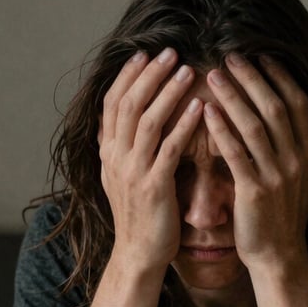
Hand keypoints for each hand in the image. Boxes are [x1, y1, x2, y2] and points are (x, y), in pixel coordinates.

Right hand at [98, 48, 202, 271]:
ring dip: (167, 92)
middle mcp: (115, 158)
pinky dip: (183, 125)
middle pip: (128, 104)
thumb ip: (119, 148)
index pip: (112, 103)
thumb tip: (118, 120)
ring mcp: (132, 172)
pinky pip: (168, 149)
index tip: (145, 54)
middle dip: (149, 75)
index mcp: (107, 153)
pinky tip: (200, 108)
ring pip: (146, 121)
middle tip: (170, 51)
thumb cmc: (139, 216)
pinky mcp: (153, 187)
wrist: (139, 254)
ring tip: (187, 70)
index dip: (128, 76)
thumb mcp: (119, 178)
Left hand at [203, 55, 307, 269]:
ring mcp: (277, 176)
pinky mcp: (254, 192)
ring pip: (255, 126)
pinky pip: (236, 154)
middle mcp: (298, 160)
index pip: (297, 103)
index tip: (260, 55)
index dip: (279, 77)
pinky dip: (222, 131)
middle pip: (275, 107)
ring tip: (214, 76)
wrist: (279, 256)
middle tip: (230, 56)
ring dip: (233, 97)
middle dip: (252, 78)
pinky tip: (207, 113)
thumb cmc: (292, 217)